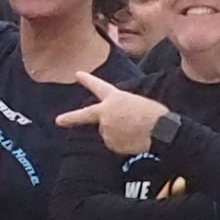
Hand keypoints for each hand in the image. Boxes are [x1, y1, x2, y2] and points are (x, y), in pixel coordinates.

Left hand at [58, 83, 173, 155]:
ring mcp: (106, 129)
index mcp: (114, 98)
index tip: (77, 74)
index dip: (88, 80)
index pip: (98, 86)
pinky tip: (135, 141)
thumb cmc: (155, 114)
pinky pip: (115, 146)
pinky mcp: (110, 143)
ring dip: (118, 134)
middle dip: (70, 118)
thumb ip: (122, 109)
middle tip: (58, 120)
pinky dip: (123, 145)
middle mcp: (105, 113)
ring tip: (136, 131)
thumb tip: (120, 120)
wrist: (160, 130)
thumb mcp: (137, 103)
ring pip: (108, 134)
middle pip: (84, 115)